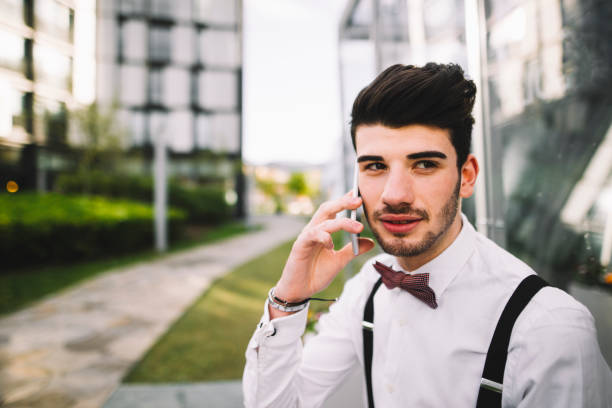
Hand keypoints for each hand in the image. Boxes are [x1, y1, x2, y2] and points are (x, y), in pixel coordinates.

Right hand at [271, 192, 374, 316]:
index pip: (334, 211)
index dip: (344, 201)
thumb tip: (370, 241)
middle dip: (342, 203)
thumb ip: (353, 250)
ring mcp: (306, 237)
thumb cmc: (316, 274)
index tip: (358, 194)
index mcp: (322, 231)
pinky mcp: (299, 246)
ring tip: (358, 227)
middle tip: (359, 200)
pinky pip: (312, 236)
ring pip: (323, 222)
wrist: (300, 291)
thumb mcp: (340, 261)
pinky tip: (332, 245)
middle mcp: (314, 230)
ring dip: (342, 222)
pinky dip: (324, 237)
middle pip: (327, 209)